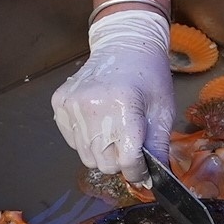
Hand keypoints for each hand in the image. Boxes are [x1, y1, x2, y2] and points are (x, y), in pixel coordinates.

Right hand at [48, 6, 173, 175]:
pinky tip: (98, 122)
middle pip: (104, 163)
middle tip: (130, 146)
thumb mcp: (163, 110)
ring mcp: (72, 105)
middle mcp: (93, 107)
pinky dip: (85, 140)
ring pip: (86, 156)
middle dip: (120, 162)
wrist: (124, 44)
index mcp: (123, 106)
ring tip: (114, 132)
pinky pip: (71, 140)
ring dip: (102, 153)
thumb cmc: (148, 75)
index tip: (144, 170)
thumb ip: (158, 146)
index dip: (138, 171)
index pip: (127, 160)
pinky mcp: (60, 103)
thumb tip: (156, 179)